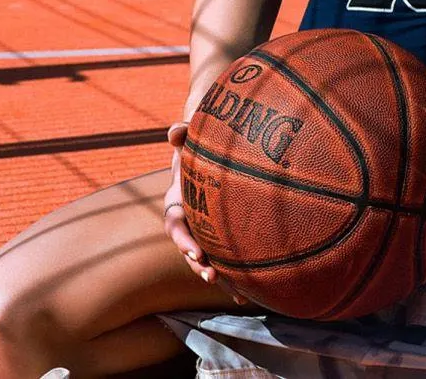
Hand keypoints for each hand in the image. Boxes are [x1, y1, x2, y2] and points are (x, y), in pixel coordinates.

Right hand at [161, 122, 247, 304]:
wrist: (208, 154)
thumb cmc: (199, 146)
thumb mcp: (190, 140)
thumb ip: (182, 135)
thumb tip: (175, 130)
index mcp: (177, 202)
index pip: (175, 224)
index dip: (182, 238)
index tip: (195, 250)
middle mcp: (188, 221)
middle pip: (188, 248)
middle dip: (197, 263)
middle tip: (209, 274)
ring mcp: (203, 231)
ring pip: (207, 259)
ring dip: (218, 277)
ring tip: (234, 293)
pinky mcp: (220, 237)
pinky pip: (225, 260)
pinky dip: (235, 277)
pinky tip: (250, 295)